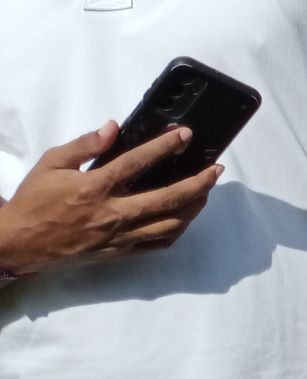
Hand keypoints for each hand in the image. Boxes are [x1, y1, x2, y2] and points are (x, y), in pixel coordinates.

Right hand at [0, 123, 220, 273]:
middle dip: (198, 183)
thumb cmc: (34, 200)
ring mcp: (117, 236)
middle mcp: (111, 213)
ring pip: (169, 225)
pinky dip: (177, 231)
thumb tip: (114, 126)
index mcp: (94, 188)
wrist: (17, 244)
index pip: (137, 162)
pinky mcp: (118, 253)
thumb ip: (85, 144)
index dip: (164, 146)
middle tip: (215, 170)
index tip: (186, 134)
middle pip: (167, 199)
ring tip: (206, 191)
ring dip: (194, 207)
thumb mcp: (52, 164)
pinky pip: (157, 245)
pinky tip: (185, 218)